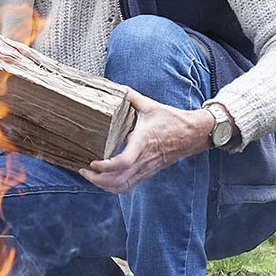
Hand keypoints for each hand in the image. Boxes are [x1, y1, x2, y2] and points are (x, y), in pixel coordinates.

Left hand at [82, 90, 213, 194]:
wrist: (191, 134)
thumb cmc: (171, 120)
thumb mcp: (149, 105)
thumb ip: (130, 97)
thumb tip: (116, 87)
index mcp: (142, 143)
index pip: (122, 162)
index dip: (105, 166)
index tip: (92, 162)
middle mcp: (143, 160)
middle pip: (117, 181)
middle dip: (97, 179)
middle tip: (83, 170)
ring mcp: (146, 169)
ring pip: (121, 187)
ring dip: (103, 186)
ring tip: (90, 176)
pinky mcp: (147, 173)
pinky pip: (128, 187)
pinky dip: (113, 187)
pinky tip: (104, 181)